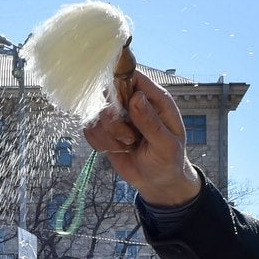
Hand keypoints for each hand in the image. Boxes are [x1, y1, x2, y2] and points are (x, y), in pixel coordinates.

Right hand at [82, 70, 201, 206]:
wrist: (157, 181)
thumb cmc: (168, 161)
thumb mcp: (166, 144)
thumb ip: (151, 122)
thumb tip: (136, 97)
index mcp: (154, 99)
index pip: (132, 77)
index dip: (121, 87)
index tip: (119, 108)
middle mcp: (134, 103)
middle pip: (108, 94)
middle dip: (113, 120)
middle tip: (129, 138)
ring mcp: (118, 116)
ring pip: (96, 115)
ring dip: (108, 136)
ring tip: (127, 146)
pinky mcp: (105, 131)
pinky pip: (90, 130)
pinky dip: (100, 143)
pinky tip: (116, 150)